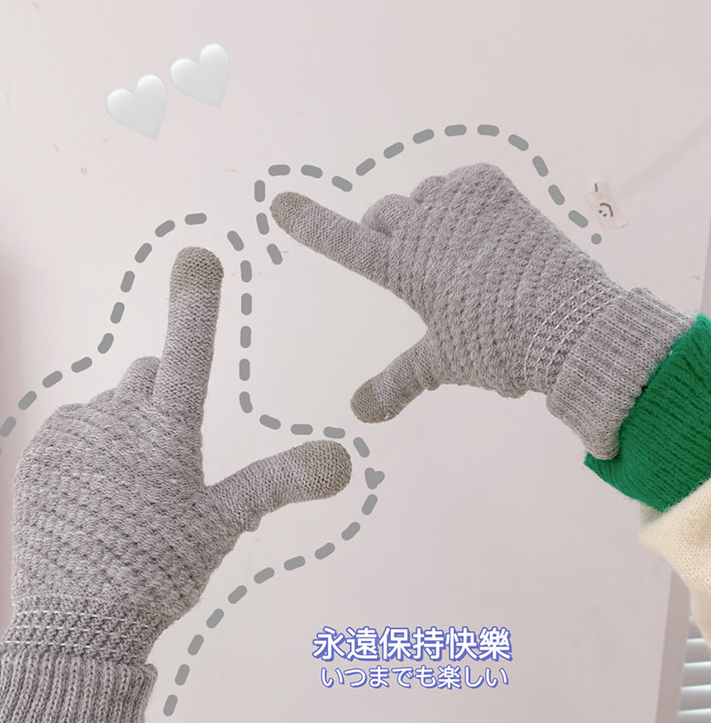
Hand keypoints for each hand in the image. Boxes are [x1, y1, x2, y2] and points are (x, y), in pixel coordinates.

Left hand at [0, 247, 351, 722]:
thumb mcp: (222, 524)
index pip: (190, 349)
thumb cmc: (160, 567)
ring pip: (112, 407)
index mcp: (169, 429)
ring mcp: (74, 430)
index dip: (197, 300)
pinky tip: (92, 498)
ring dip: (124, 430)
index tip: (199, 256)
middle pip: (150, 377)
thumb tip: (346, 460)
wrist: (78, 620)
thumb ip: (281, 481)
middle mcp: (118, 414)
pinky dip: (89, 449)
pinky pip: (75, 429)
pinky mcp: (41, 450)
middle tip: (167, 465)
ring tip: (126, 494)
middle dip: (162, 402)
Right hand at [271, 163, 689, 457]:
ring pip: (422, 197)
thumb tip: (357, 414)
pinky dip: (463, 202)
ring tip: (460, 253)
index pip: (345, 243)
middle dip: (390, 234)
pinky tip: (485, 232)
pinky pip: (460, 183)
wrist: (567, 322)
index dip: (311, 225)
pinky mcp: (493, 188)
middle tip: (419, 266)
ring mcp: (458, 203)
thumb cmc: (496, 346)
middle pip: (383, 214)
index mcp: (403, 270)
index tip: (280, 204)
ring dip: (428, 217)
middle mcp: (422, 228)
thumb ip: (396, 384)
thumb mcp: (442, 364)